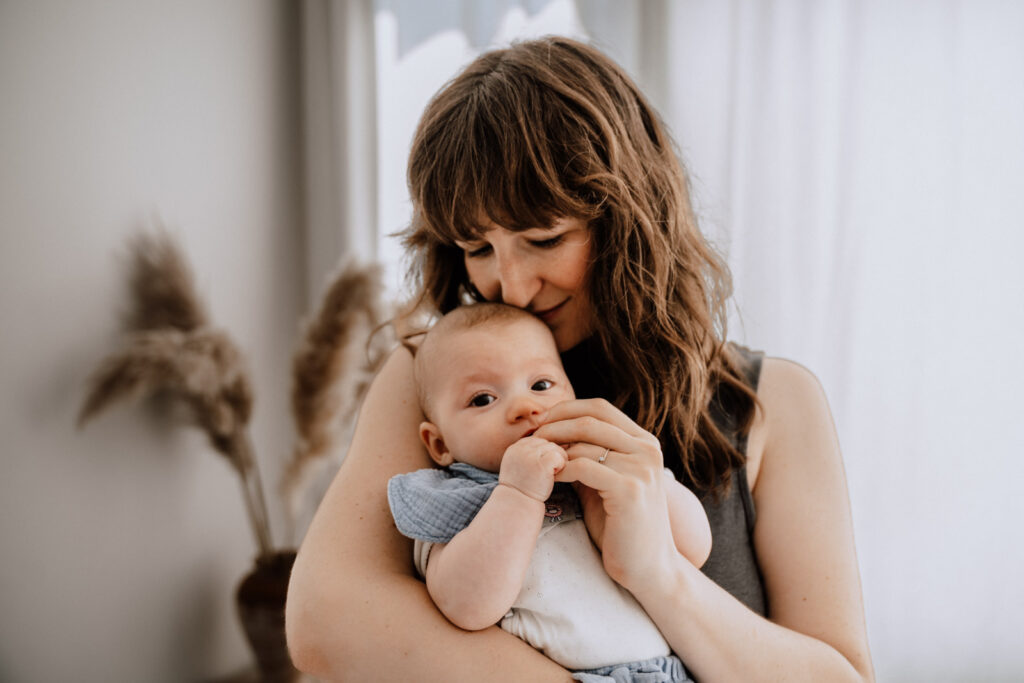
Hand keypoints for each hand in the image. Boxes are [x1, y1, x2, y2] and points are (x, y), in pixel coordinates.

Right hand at [497, 436, 566, 501]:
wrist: (518, 506)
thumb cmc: (522, 489)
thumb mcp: (520, 467)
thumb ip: (530, 454)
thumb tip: (557, 444)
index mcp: (514, 448)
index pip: (538, 440)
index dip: (545, 453)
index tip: (545, 467)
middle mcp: (520, 448)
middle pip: (547, 443)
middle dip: (553, 456)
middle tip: (551, 472)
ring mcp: (530, 455)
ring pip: (555, 448)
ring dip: (558, 461)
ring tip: (553, 475)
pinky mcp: (541, 464)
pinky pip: (558, 456)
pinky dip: (561, 465)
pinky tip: (555, 476)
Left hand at [536, 399, 679, 589]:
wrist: (650, 568)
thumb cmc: (622, 526)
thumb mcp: (607, 481)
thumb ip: (590, 455)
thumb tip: (553, 433)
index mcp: (644, 442)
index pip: (599, 407)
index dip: (565, 409)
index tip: (540, 423)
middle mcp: (647, 450)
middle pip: (589, 419)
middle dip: (553, 426)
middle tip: (530, 440)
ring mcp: (641, 468)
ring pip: (583, 443)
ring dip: (552, 449)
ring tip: (536, 461)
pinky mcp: (629, 489)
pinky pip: (583, 467)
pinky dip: (560, 469)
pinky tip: (550, 479)